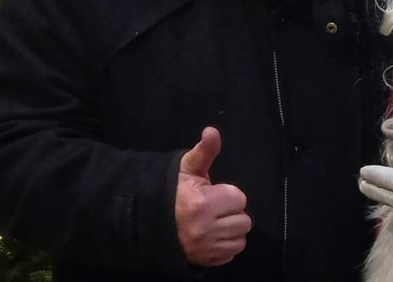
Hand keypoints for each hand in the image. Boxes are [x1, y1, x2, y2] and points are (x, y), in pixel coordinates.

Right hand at [175, 127, 251, 267]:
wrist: (149, 222)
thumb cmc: (172, 193)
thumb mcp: (187, 168)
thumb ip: (205, 151)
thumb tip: (212, 132)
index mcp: (202, 203)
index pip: (239, 198)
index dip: (227, 194)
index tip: (213, 194)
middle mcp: (205, 229)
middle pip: (244, 220)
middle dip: (231, 212)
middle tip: (215, 208)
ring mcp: (205, 248)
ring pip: (240, 239)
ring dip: (231, 230)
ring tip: (215, 221)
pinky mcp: (205, 261)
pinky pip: (230, 254)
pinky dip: (225, 245)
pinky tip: (212, 235)